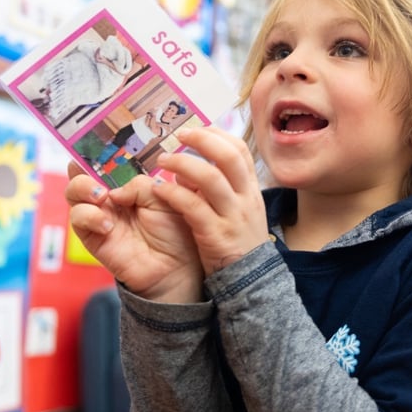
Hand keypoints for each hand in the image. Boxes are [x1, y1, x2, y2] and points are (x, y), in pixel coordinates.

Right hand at [65, 163, 203, 301]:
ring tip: (101, 197)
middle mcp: (111, 197)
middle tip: (99, 179)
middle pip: (82, 174)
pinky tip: (108, 225)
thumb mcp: (164, 197)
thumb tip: (113, 191)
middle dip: (82, 170)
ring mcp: (100, 215)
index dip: (95, 152)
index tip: (90, 143)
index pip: (106, 163)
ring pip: (73, 193)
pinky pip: (78, 218)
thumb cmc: (176, 229)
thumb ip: (140, 185)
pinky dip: (90, 216)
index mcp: (129, 184)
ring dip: (83, 189)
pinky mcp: (92, 236)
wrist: (177, 266)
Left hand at [154, 126, 268, 276]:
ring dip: (183, 164)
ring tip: (163, 161)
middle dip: (202, 141)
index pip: (239, 150)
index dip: (216, 135)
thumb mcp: (240, 209)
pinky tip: (159, 190)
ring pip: (211, 179)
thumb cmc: (238, 241)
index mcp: (251, 189)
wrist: (251, 280)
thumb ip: (224, 188)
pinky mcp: (217, 235)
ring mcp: (233, 216)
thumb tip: (196, 167)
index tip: (196, 130)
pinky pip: (194, 208)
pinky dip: (175, 194)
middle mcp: (246, 198)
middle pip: (228, 157)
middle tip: (178, 136)